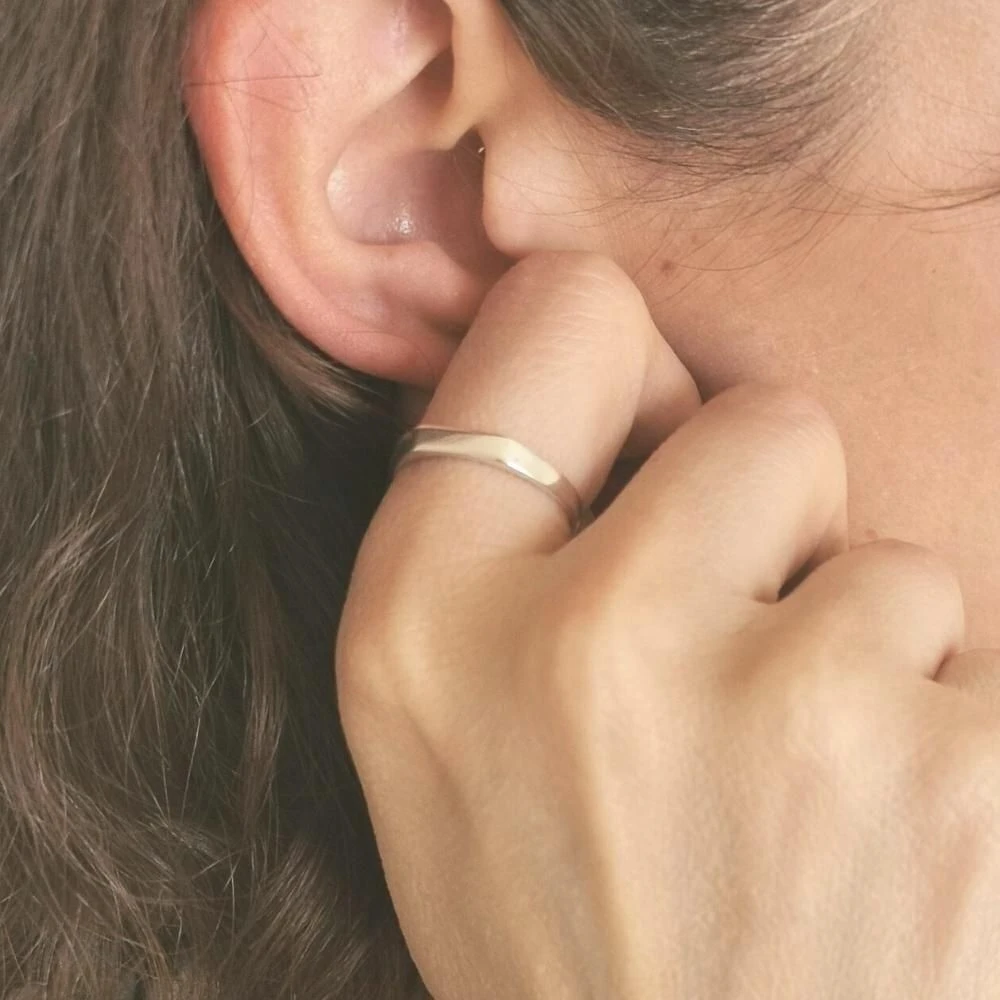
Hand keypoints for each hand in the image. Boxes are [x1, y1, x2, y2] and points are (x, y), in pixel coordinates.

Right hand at [336, 252, 999, 999]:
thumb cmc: (560, 924)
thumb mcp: (435, 726)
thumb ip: (492, 523)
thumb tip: (601, 353)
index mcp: (432, 614)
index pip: (563, 318)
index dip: (616, 370)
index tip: (636, 456)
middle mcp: (592, 637)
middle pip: (764, 421)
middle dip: (764, 527)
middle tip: (720, 685)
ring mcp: (788, 705)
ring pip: (888, 553)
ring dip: (855, 655)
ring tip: (797, 802)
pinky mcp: (965, 776)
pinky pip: (978, 661)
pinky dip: (946, 742)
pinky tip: (880, 854)